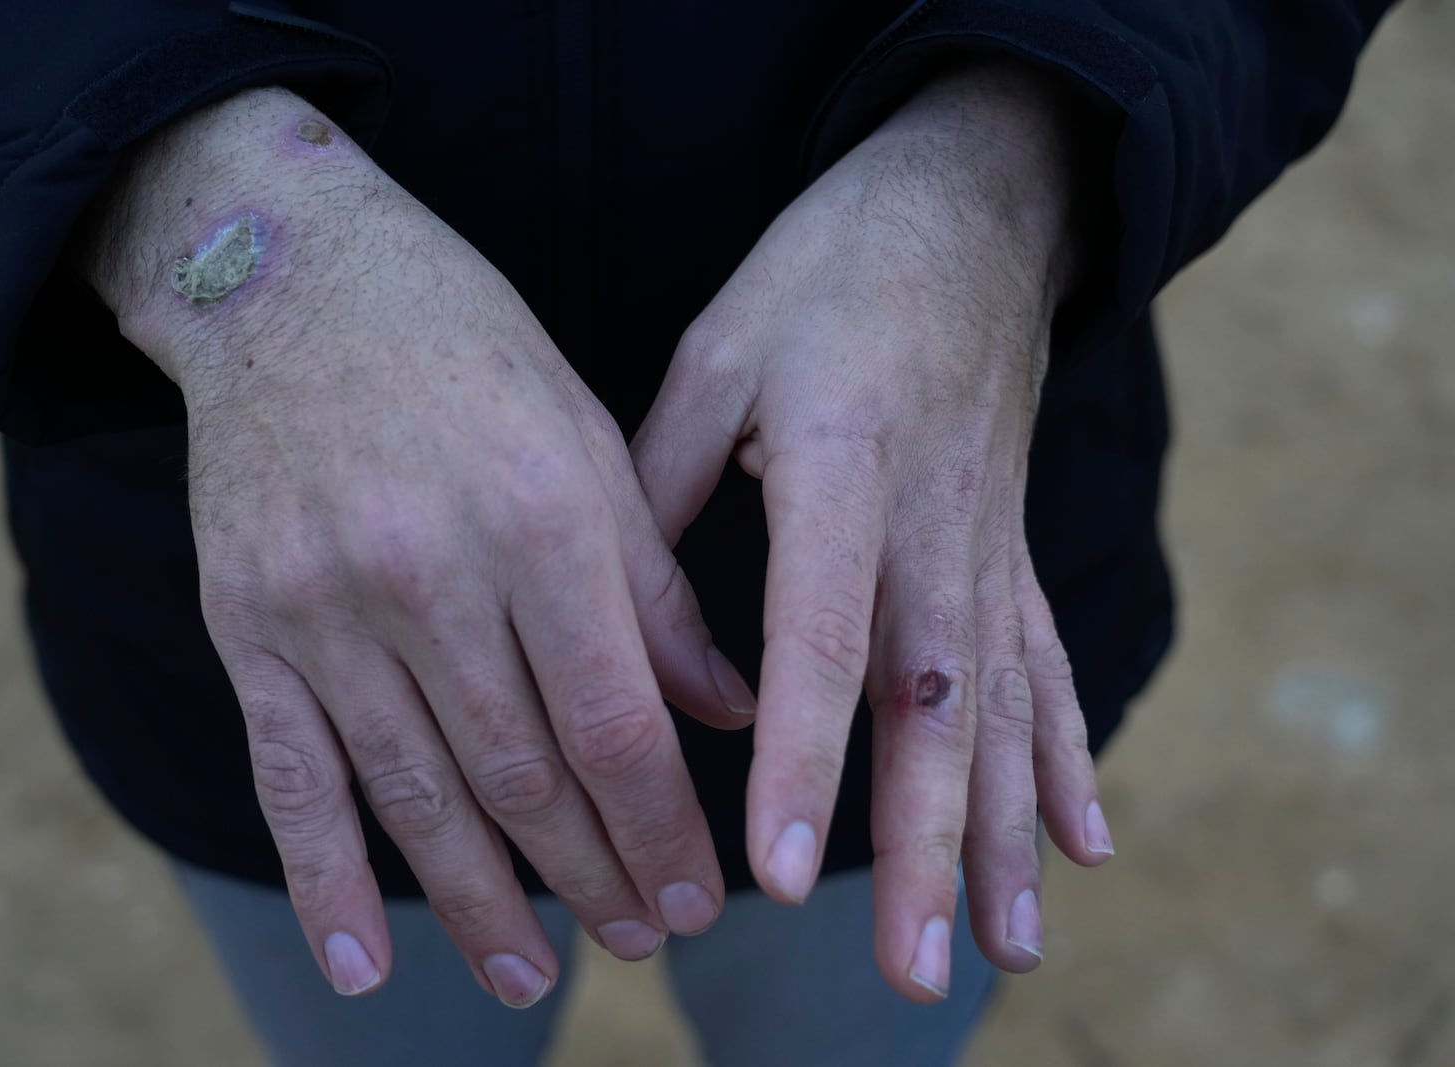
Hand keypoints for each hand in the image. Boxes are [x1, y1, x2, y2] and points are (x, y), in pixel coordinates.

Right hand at [85, 90, 753, 1004]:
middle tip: (638, 944)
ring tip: (531, 978)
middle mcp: (429, 570)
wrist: (289, 275)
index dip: (663, 828)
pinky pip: (288, 776)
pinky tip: (363, 967)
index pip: (616, 723)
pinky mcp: (245, 623)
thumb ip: (653, 590)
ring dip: (481, 905)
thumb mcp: (587, 439)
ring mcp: (324, 605)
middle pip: (525, 775)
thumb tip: (727, 713)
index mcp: (539, 515)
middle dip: (592, 877)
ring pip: (417, 795)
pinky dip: (326, 880)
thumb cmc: (466, 347)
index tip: (701, 900)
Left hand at [632, 61, 1112, 1000]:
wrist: (971, 202)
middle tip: (913, 972)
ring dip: (1005, 838)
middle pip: (931, 708)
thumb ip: (663, 479)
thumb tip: (619, 617)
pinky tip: (1088, 844)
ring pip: (1001, 710)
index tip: (781, 876)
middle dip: (925, 849)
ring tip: (1006, 952)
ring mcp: (988, 541)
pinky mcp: (1012, 547)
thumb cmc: (828, 269)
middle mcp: (930, 522)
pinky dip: (1067, 758)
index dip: (806, 762)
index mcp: (838, 465)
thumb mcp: (718, 345)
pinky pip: (1047, 665)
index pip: (821, 639)